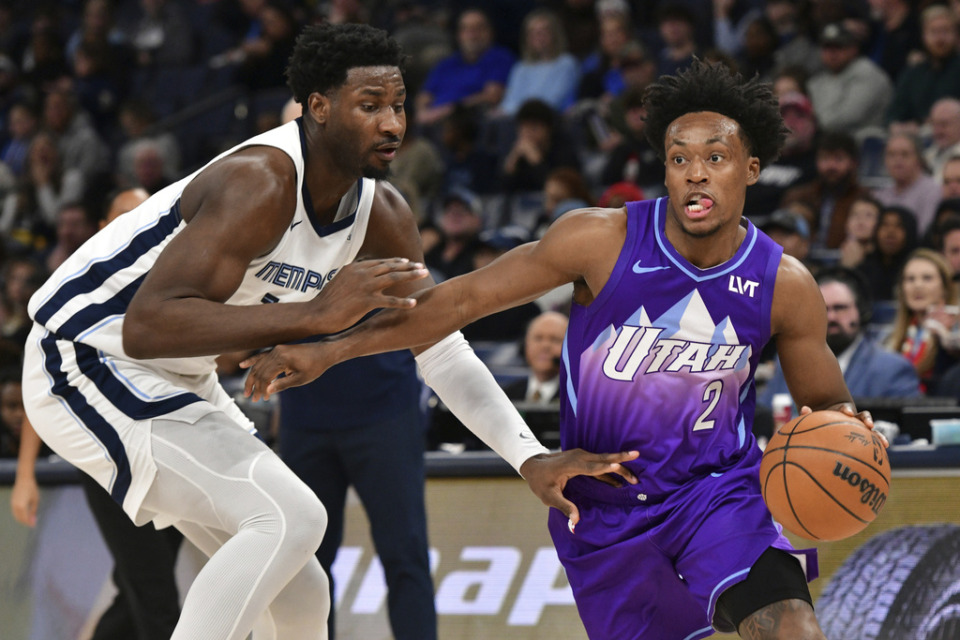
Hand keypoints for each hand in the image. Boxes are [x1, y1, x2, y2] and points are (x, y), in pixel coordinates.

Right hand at [11, 476, 38, 526]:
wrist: (24, 480)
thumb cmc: (32, 489)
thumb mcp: (35, 500)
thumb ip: (33, 511)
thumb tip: (33, 520)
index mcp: (22, 506)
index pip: (25, 518)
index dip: (29, 523)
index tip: (34, 525)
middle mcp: (15, 506)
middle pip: (19, 518)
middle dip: (25, 522)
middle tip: (32, 524)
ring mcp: (12, 504)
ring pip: (16, 515)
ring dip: (22, 519)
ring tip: (29, 520)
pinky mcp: (12, 502)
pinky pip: (14, 512)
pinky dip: (19, 515)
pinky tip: (24, 515)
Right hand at [241, 342, 330, 400]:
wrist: (323, 352)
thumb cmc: (314, 367)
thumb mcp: (301, 379)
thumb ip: (283, 384)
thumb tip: (267, 391)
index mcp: (282, 359)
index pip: (266, 376)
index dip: (262, 389)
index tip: (262, 399)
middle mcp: (277, 352)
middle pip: (260, 370)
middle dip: (254, 386)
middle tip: (251, 398)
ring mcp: (277, 349)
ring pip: (259, 364)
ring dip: (253, 377)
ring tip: (248, 390)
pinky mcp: (278, 349)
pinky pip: (262, 356)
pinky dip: (253, 361)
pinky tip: (243, 365)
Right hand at [307, 258, 427, 334]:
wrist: (317, 313)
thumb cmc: (328, 301)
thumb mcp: (340, 282)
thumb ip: (353, 277)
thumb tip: (361, 276)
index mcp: (355, 268)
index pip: (380, 262)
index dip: (395, 261)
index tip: (407, 262)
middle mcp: (361, 273)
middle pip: (390, 267)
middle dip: (408, 266)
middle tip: (422, 267)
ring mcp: (364, 286)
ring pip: (393, 278)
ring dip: (411, 276)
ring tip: (424, 275)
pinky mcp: (366, 301)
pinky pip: (389, 301)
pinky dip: (403, 302)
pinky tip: (414, 304)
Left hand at [519, 449, 639, 532]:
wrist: (533, 464)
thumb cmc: (540, 481)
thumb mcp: (549, 497)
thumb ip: (564, 508)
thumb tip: (575, 523)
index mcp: (571, 465)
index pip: (592, 467)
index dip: (605, 467)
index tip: (619, 465)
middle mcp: (579, 457)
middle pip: (604, 459)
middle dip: (621, 462)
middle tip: (638, 462)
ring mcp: (581, 456)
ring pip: (604, 460)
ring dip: (620, 466)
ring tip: (635, 477)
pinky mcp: (582, 459)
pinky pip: (600, 463)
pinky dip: (611, 468)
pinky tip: (620, 477)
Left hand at [799, 405, 886, 447]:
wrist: (827, 425)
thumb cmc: (818, 422)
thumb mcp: (813, 419)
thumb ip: (808, 415)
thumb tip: (804, 409)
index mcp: (841, 413)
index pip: (845, 408)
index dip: (846, 410)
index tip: (847, 413)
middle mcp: (854, 419)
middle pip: (863, 417)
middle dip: (867, 420)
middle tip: (870, 425)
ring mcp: (860, 429)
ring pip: (872, 431)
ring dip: (878, 435)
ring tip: (884, 444)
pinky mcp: (864, 439)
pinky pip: (872, 445)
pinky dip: (876, 451)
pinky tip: (882, 462)